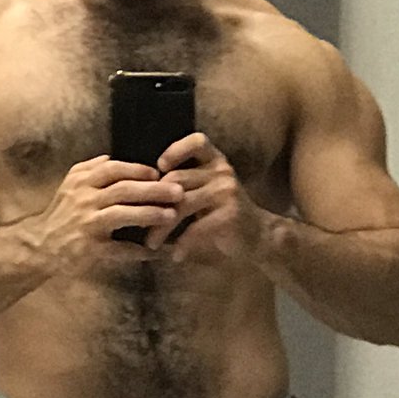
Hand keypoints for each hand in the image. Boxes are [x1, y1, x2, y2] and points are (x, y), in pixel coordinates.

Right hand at [36, 155, 183, 272]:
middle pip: (123, 189)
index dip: (138, 170)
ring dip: (149, 214)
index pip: (113, 169)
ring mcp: (87, 224)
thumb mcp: (69, 185)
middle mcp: (84, 200)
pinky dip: (140, 251)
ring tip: (171, 215)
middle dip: (153, 189)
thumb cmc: (61, 214)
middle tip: (178, 191)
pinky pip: (120, 249)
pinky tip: (158, 251)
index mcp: (81, 182)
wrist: (40, 244)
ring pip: (122, 214)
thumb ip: (89, 169)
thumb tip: (111, 158)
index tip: (159, 172)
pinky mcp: (90, 248)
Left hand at [146, 133, 267, 263]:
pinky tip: (176, 255)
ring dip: (161, 228)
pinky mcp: (229, 214)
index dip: (176, 150)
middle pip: (175, 180)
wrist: (259, 235)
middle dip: (153, 203)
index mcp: (215, 161)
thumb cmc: (224, 212)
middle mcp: (221, 171)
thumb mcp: (207, 189)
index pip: (196, 142)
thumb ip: (185, 182)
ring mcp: (226, 191)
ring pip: (181, 205)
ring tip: (151, 243)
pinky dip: (182, 244)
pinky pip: (196, 228)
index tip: (160, 167)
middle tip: (139, 222)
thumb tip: (143, 189)